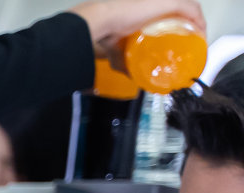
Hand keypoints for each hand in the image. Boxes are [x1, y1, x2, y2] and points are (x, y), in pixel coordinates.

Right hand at [70, 1, 205, 59]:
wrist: (102, 21)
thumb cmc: (105, 31)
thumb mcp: (117, 51)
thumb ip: (123, 62)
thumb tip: (130, 75)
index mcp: (145, 10)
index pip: (168, 13)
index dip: (178, 24)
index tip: (181, 39)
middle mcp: (156, 3)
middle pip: (181, 11)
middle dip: (189, 26)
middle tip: (190, 42)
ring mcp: (163, 1)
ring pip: (189, 10)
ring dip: (196, 24)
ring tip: (197, 40)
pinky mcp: (169, 2)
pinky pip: (192, 10)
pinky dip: (198, 22)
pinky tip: (199, 33)